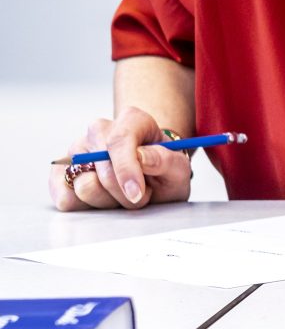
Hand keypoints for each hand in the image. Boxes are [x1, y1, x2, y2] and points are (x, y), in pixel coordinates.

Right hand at [48, 107, 191, 211]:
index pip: (119, 140)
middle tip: (140, 195)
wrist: (151, 180)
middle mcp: (99, 130)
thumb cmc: (164, 172)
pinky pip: (65, 199)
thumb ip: (165, 160)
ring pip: (84, 187)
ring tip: (123, 195)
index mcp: (132, 120)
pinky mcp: (61, 173)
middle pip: (102, 168)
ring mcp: (76, 150)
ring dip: (108, 201)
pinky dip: (87, 208)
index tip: (136, 193)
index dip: (126, 169)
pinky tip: (104, 200)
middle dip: (123, 192)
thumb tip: (141, 156)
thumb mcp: (178, 169)